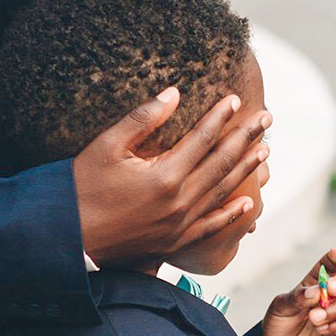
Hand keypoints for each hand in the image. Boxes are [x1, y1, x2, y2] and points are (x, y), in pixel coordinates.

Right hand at [73, 87, 270, 266]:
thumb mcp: (106, 146)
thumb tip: (174, 93)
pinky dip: (232, 216)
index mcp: (165, 175)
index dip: (220, 117)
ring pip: (223, 193)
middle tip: (266, 118)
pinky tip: (250, 204)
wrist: (68, 240)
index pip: (202, 139)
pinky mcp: (175, 242)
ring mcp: (180, 225)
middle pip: (222, 163)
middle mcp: (179, 201)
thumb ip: (142, 119)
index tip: (236, 99)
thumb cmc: (81, 188)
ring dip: (247, 170)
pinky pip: (211, 227)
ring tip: (265, 151)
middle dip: (246, 138)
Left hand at [261, 248, 335, 335]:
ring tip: (314, 319)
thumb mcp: (280, 307)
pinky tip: (321, 330)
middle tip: (330, 289)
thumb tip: (316, 291)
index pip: (330, 266)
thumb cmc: (279, 325)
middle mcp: (332, 296)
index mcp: (316, 283)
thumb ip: (297, 297)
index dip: (335, 258)